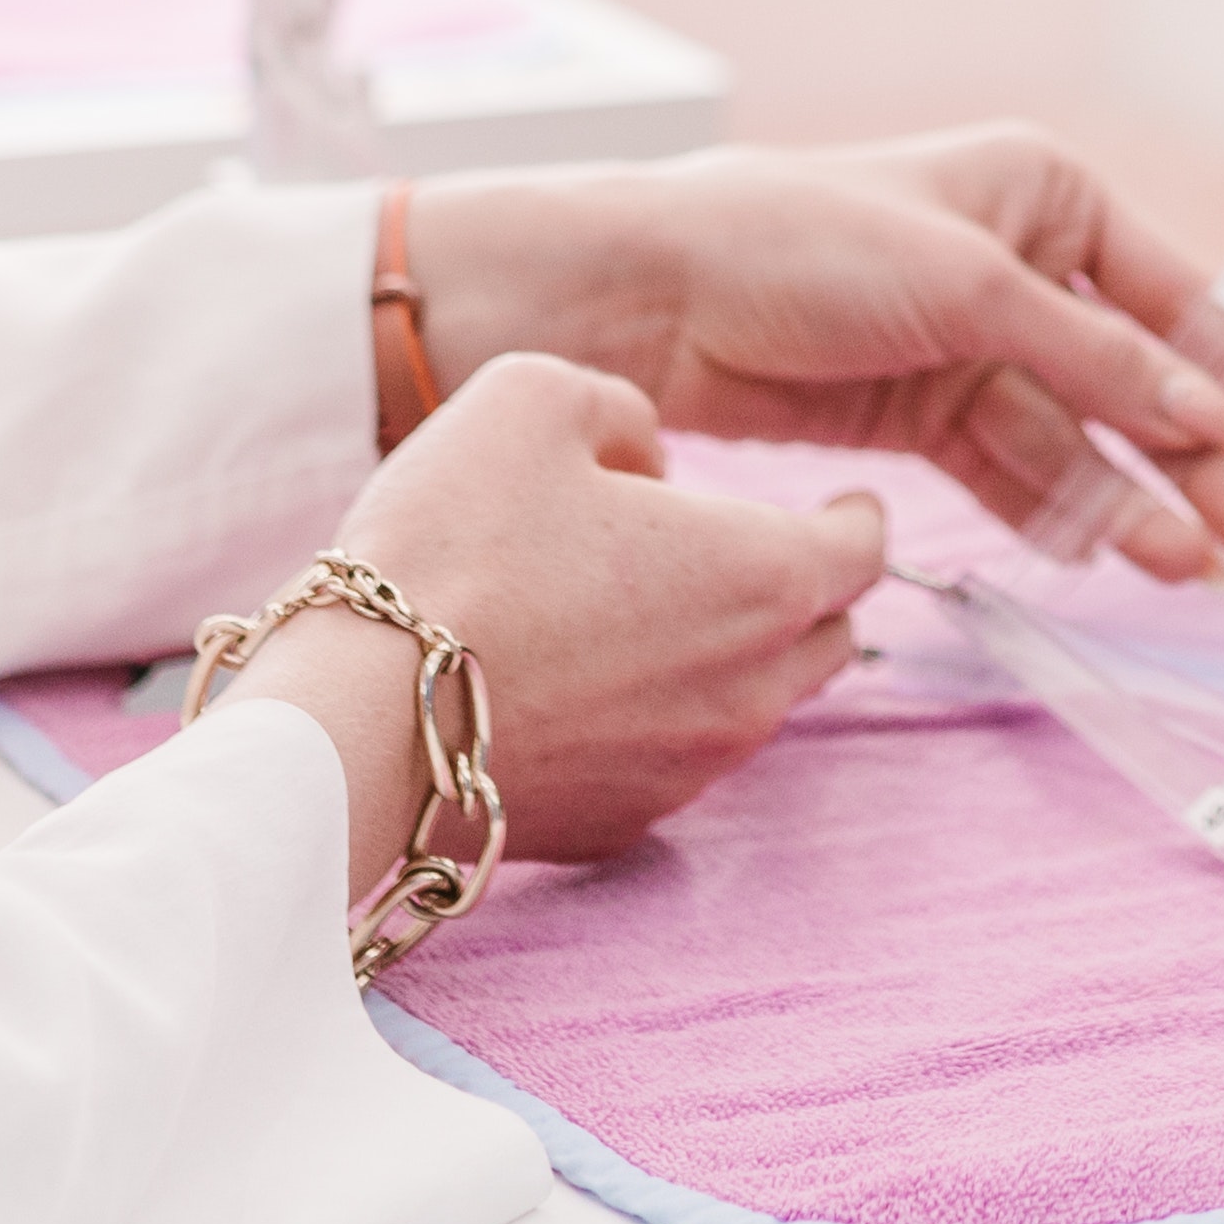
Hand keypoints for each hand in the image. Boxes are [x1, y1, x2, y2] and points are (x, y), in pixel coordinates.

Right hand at [233, 352, 885, 867]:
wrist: (360, 717)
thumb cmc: (454, 545)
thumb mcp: (534, 397)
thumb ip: (622, 409)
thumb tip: (647, 466)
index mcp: (761, 575)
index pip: (863, 549)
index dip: (858, 517)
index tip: (846, 504)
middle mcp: (750, 687)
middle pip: (825, 636)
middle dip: (802, 590)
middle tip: (741, 554)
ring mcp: (689, 772)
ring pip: (752, 704)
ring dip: (726, 656)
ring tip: (646, 614)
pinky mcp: (620, 826)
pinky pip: (670, 761)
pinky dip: (654, 720)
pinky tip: (583, 687)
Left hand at [418, 131, 1223, 577]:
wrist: (647, 298)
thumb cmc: (804, 245)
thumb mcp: (973, 290)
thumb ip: (1101, 362)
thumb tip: (1215, 422)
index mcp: (1047, 190)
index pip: (1183, 301)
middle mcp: (1021, 262)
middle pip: (1143, 379)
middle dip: (1208, 462)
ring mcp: (969, 341)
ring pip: (1084, 435)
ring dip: (1142, 501)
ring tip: (1200, 570)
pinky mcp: (918, 410)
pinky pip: (1016, 467)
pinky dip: (1066, 510)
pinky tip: (1118, 554)